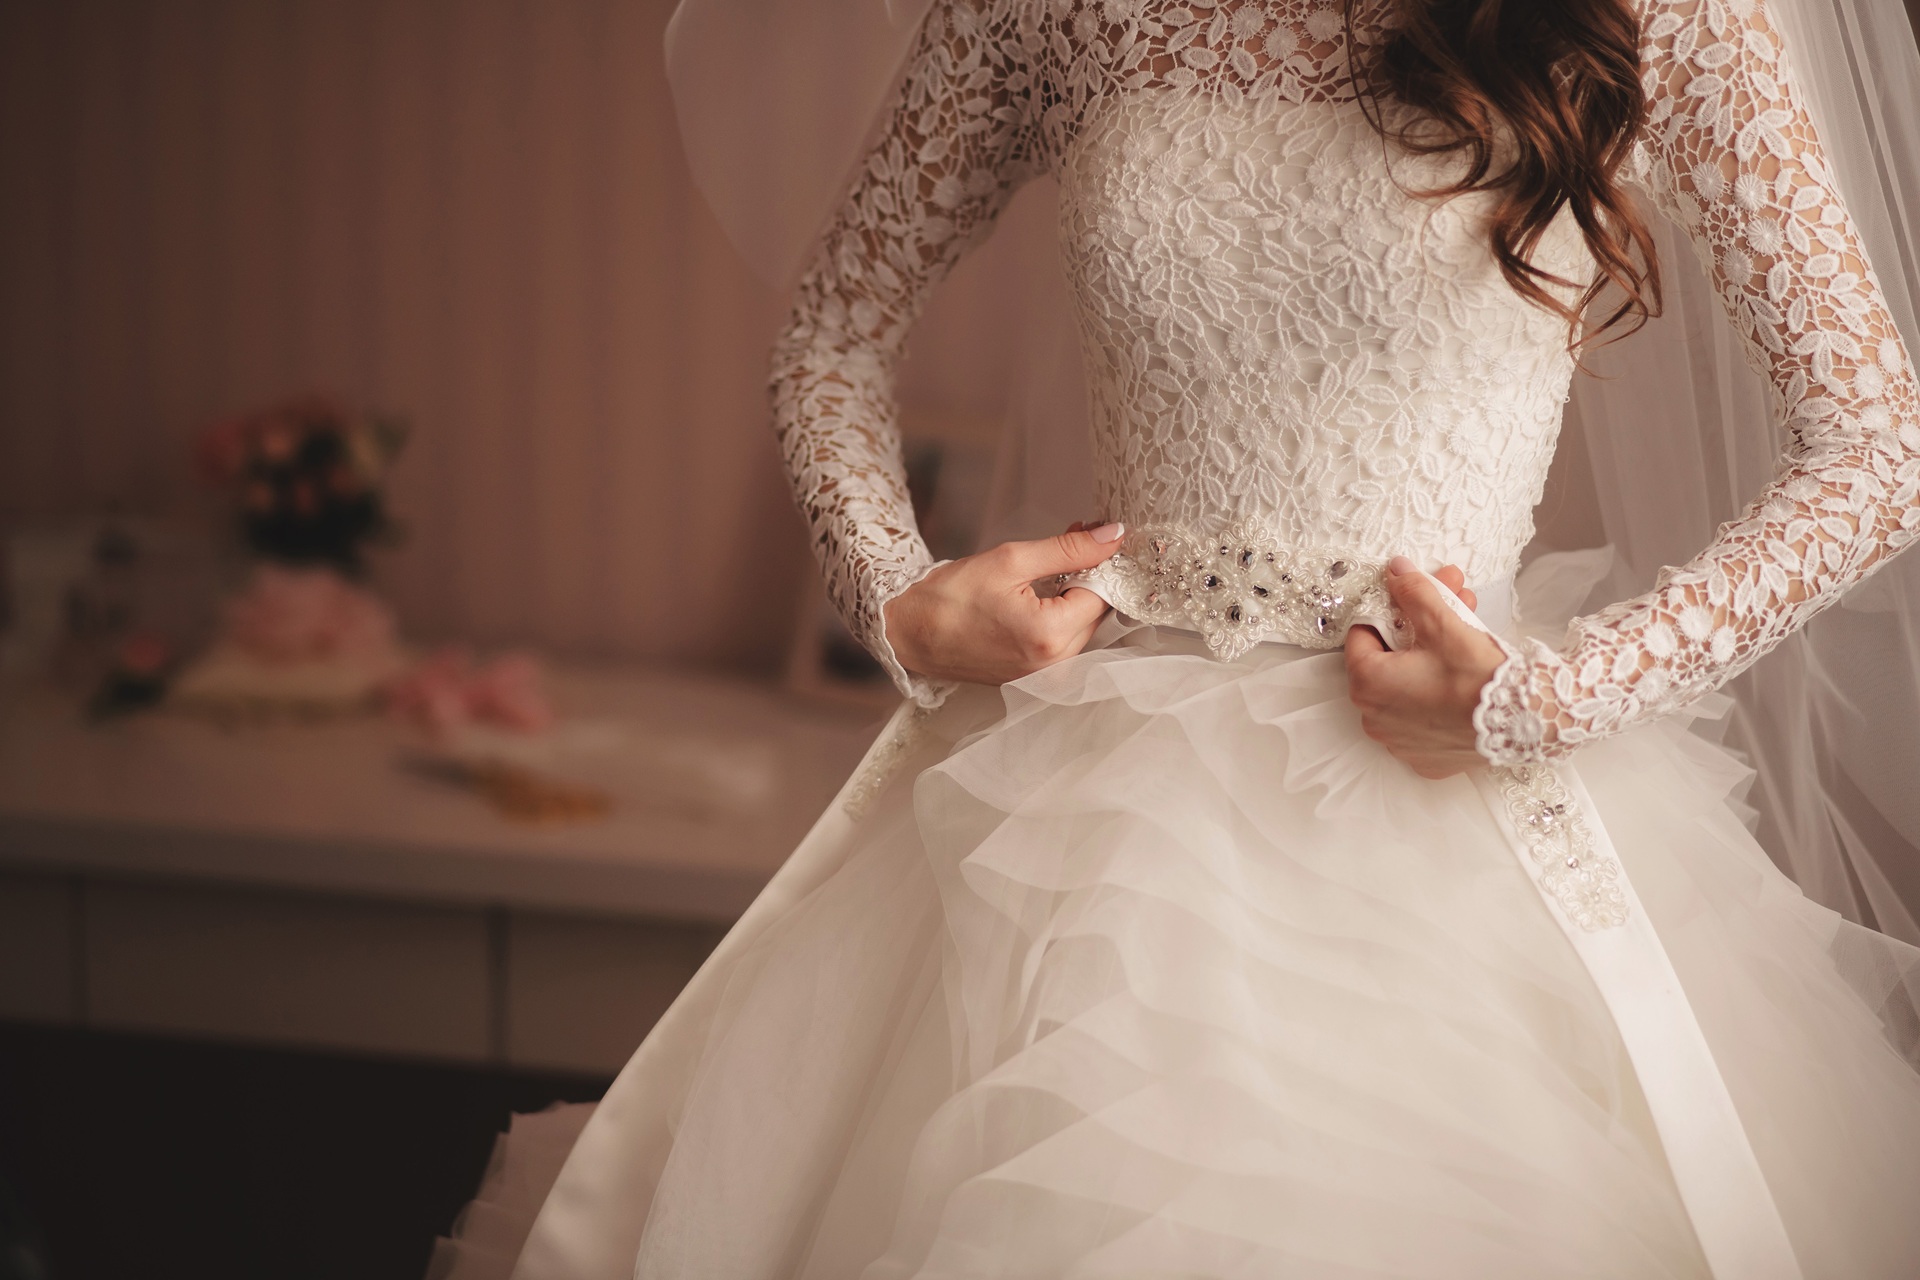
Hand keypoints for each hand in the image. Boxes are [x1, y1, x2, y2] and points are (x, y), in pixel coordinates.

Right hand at [883, 522, 1123, 685]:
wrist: (908, 630)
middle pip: (1096, 614)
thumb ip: (1067, 549)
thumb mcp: (1011, 560)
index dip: (1099, 561)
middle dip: (1088, 577)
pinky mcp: (1031, 678)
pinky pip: (1063, 644)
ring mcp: (1042, 677)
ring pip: (1083, 629)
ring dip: (1075, 596)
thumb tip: (1110, 536)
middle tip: (1070, 541)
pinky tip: (1039, 594)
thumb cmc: (950, 596)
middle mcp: (1052, 665)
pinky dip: (1059, 616)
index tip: (1086, 535)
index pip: (1102, 594)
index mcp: (1049, 636)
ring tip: (1049, 569)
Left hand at [1343, 557, 1506, 778]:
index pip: (1364, 633)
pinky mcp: (1426, 756)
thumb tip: (1396, 571)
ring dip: (1432, 656)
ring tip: (1469, 629)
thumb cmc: (1478, 678)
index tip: (1416, 597)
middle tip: (1454, 601)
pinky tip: (1464, 672)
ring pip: (1408, 686)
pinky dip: (1438, 694)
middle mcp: (1374, 719)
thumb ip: (1413, 593)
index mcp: (1367, 685)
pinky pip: (1424, 716)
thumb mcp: (1442, 624)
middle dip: (1422, 624)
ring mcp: (1399, 741)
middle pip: (1391, 657)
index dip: (1393, 608)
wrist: (1525, 725)